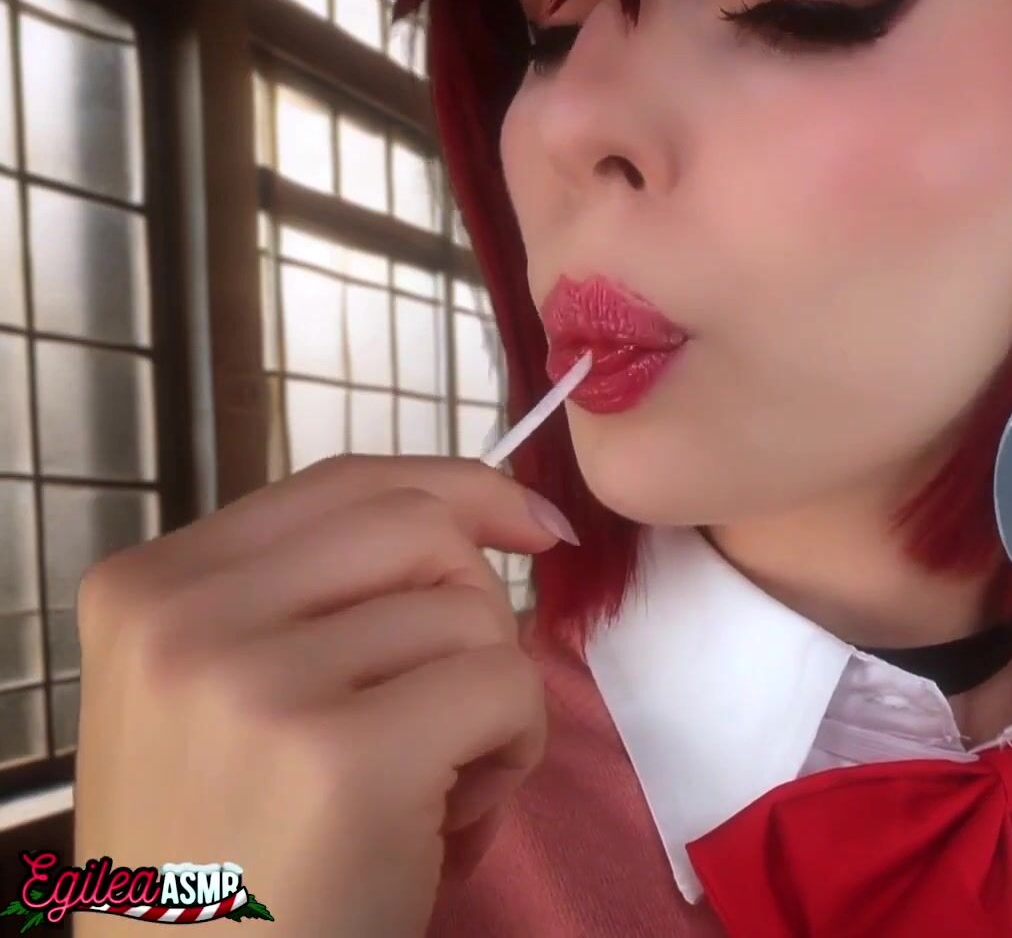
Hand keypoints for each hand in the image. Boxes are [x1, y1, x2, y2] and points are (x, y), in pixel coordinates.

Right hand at [72, 455, 576, 936]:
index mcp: (148, 589)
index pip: (346, 483)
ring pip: (470, 614)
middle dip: (476, 607)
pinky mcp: (343, 754)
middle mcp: (183, 619)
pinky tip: (457, 816)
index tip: (534, 528)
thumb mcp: (224, 698)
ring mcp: (255, 684)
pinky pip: (505, 687)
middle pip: (419, 528)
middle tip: (452, 705)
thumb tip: (475, 511)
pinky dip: (515, 750)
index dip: (462, 491)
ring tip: (428, 787)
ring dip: (488, 700)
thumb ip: (306, 598)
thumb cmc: (238, 857)